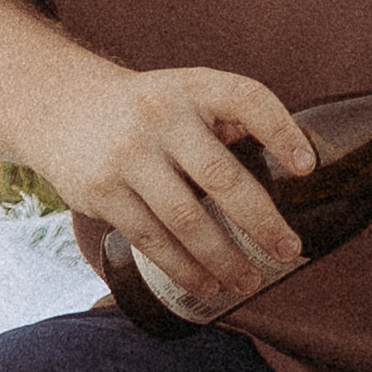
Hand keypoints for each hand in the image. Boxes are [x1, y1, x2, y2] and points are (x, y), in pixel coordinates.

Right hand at [48, 60, 314, 320]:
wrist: (63, 109)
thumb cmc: (148, 110)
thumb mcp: (187, 94)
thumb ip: (230, 120)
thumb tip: (296, 167)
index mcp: (193, 87)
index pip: (248, 99)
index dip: (282, 130)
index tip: (308, 168)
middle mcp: (161, 116)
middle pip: (221, 176)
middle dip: (261, 221)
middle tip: (290, 251)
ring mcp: (128, 154)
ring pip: (186, 219)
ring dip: (224, 258)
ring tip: (250, 281)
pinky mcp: (101, 191)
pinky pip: (151, 240)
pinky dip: (184, 269)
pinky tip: (207, 285)